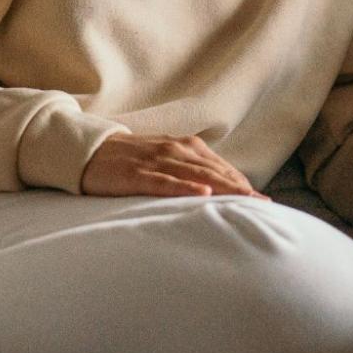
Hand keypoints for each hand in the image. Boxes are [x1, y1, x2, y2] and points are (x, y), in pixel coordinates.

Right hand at [80, 133, 258, 198]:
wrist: (88, 151)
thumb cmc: (130, 161)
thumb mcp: (164, 162)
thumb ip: (189, 172)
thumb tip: (217, 192)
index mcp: (185, 147)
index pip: (221, 167)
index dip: (242, 183)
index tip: (263, 200)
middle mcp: (175, 150)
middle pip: (214, 170)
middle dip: (240, 187)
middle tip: (264, 204)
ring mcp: (155, 161)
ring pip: (196, 174)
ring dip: (223, 186)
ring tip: (245, 199)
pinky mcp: (136, 173)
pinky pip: (165, 181)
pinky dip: (185, 187)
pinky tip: (203, 192)